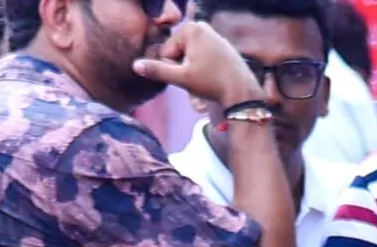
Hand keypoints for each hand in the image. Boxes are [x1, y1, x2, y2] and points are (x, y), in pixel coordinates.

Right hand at [134, 19, 262, 108]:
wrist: (241, 90)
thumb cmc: (212, 82)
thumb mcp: (181, 78)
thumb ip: (157, 71)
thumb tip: (135, 65)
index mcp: (191, 29)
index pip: (166, 52)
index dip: (173, 69)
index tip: (189, 75)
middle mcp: (201, 26)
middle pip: (177, 52)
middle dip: (182, 68)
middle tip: (198, 77)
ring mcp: (212, 34)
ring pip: (188, 56)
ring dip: (191, 70)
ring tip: (206, 77)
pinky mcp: (219, 44)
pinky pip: (200, 57)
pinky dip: (202, 68)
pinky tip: (213, 75)